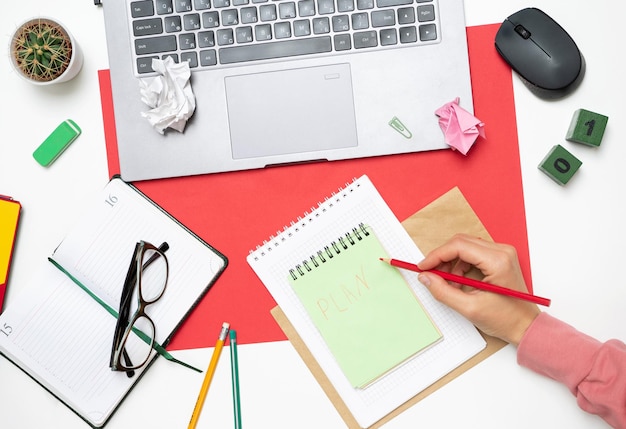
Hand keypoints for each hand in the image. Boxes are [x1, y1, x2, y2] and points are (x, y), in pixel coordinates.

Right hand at [417, 234, 539, 345]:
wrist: (526, 326)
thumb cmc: (506, 319)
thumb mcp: (470, 308)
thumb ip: (443, 292)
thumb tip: (426, 278)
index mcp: (497, 261)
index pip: (458, 246)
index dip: (436, 255)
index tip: (423, 267)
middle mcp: (502, 251)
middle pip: (461, 242)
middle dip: (442, 257)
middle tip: (431, 274)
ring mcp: (502, 253)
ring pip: (465, 246)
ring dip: (451, 261)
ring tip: (447, 281)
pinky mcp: (500, 258)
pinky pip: (473, 253)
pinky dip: (460, 264)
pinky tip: (458, 280)